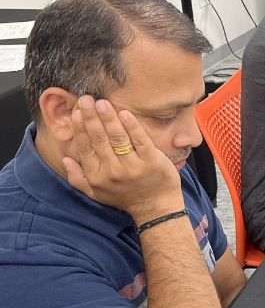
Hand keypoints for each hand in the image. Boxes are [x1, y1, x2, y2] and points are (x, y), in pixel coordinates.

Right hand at [62, 96, 182, 223]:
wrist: (155, 208)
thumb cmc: (125, 197)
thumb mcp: (96, 193)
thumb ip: (78, 177)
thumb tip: (65, 158)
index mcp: (97, 177)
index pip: (85, 148)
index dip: (80, 128)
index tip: (76, 112)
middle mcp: (113, 172)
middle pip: (99, 139)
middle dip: (91, 118)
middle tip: (86, 99)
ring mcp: (133, 167)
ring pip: (118, 137)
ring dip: (108, 118)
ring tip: (102, 103)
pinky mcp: (152, 161)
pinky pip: (140, 140)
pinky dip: (132, 126)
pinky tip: (124, 113)